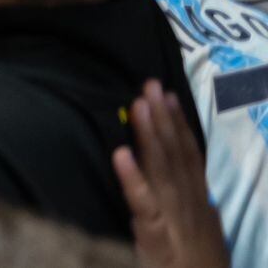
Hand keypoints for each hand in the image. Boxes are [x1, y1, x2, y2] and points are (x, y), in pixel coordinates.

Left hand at [115, 82, 227, 267]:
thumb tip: (185, 178)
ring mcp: (173, 221)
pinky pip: (143, 205)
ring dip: (151, 136)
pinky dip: (132, 179)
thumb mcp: (202, 233)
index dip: (180, 125)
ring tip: (139, 104)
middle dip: (164, 119)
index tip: (170, 95)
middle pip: (176, 156)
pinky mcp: (156, 238)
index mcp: (197, 203)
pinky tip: (120, 154)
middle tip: (150, 84)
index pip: (190, 157)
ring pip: (162, 171)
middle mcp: (188, 206)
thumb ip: (190, 205)